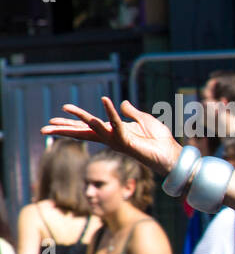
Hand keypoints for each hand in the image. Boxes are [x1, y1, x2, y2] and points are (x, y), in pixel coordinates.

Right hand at [42, 98, 181, 175]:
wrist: (171, 153)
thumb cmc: (159, 140)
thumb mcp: (143, 119)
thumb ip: (131, 112)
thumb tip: (122, 102)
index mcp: (113, 131)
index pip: (88, 127)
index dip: (73, 122)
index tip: (56, 117)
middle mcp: (111, 137)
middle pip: (84, 132)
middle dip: (65, 129)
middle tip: (45, 128)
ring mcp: (117, 140)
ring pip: (94, 128)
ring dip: (81, 118)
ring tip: (65, 110)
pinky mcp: (127, 141)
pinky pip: (116, 124)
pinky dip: (111, 112)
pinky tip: (105, 100)